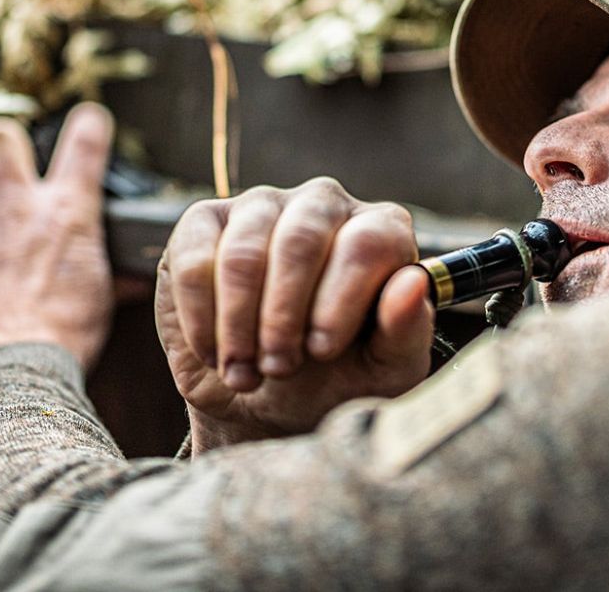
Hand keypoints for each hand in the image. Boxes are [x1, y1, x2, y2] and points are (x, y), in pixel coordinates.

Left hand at [0, 103, 114, 373]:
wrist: (10, 368)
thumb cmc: (60, 337)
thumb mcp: (101, 297)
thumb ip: (114, 272)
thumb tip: (137, 275)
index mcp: (68, 212)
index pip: (85, 144)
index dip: (88, 124)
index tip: (87, 121)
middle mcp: (18, 203)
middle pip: (3, 134)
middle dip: (4, 142)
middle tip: (5, 162)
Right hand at [157, 177, 434, 450]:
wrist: (268, 402)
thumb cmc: (338, 380)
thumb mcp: (383, 371)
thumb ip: (404, 329)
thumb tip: (413, 284)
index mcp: (381, 231)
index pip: (367, 243)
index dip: (341, 299)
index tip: (322, 349)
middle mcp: (323, 204)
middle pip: (301, 240)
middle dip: (283, 315)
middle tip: (278, 368)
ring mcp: (262, 206)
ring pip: (245, 252)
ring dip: (240, 323)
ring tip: (246, 373)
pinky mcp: (205, 222)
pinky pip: (195, 258)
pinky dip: (201, 316)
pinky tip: (215, 353)